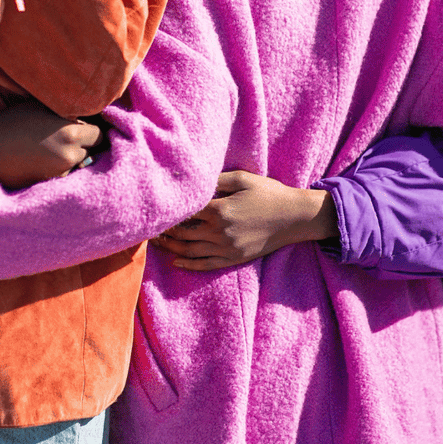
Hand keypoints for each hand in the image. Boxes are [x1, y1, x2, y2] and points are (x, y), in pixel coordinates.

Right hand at [0, 102, 102, 188]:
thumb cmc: (10, 122)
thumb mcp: (40, 107)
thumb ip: (66, 111)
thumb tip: (84, 112)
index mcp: (70, 133)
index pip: (99, 135)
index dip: (92, 131)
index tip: (84, 128)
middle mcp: (69, 155)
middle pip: (91, 152)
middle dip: (83, 145)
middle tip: (67, 139)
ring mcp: (59, 173)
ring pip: (77, 165)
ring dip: (71, 159)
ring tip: (51, 150)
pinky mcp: (48, 185)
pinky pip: (62, 177)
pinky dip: (58, 170)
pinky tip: (41, 162)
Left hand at [152, 170, 336, 270]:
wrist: (294, 217)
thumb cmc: (269, 193)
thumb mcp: (242, 178)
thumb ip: (216, 180)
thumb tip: (194, 183)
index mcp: (219, 210)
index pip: (184, 213)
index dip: (168, 212)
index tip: (154, 210)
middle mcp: (220, 232)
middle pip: (182, 234)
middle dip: (163, 231)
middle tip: (148, 228)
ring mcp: (227, 248)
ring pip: (190, 251)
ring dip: (170, 248)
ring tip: (156, 243)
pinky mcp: (234, 259)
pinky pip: (206, 265)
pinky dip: (188, 264)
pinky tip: (176, 261)